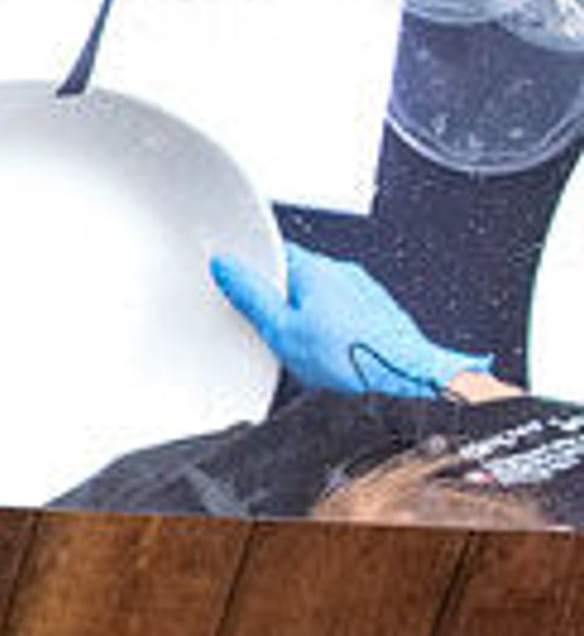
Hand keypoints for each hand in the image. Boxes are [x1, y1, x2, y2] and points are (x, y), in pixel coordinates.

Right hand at [209, 246, 484, 395]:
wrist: (408, 384)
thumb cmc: (354, 359)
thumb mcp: (282, 331)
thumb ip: (251, 295)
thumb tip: (227, 266)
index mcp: (315, 267)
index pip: (272, 251)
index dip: (251, 269)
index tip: (237, 286)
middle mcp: (344, 273)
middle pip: (296, 275)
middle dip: (279, 298)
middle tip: (269, 328)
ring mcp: (366, 293)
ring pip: (320, 295)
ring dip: (307, 314)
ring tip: (303, 347)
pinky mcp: (380, 315)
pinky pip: (343, 312)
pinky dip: (331, 328)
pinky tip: (329, 354)